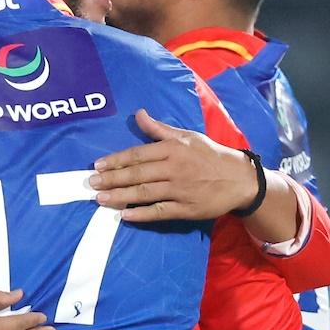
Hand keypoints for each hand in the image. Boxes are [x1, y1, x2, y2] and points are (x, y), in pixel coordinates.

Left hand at [90, 109, 261, 222]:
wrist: (238, 179)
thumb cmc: (209, 154)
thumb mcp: (186, 136)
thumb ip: (159, 129)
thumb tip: (139, 114)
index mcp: (173, 149)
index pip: (138, 154)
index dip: (116, 160)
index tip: (98, 165)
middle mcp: (174, 169)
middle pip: (137, 174)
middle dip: (112, 179)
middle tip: (92, 183)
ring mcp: (179, 190)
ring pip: (144, 193)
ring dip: (120, 196)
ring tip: (100, 199)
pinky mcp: (186, 209)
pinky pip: (159, 212)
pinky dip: (141, 214)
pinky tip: (124, 215)